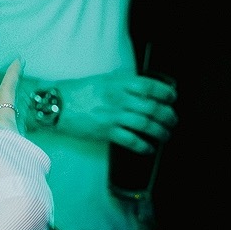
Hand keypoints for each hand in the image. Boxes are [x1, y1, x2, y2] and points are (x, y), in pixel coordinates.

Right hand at [0, 60, 22, 174]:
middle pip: (11, 111)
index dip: (12, 76)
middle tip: (9, 89)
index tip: (19, 61)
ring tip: (0, 118)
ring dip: (5, 123)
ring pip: (11, 130)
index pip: (7, 93)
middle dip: (9, 99)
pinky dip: (3, 143)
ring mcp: (15, 150)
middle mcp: (14, 134)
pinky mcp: (13, 166)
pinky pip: (9, 148)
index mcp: (4, 122)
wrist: (6, 193)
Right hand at [57, 71, 178, 151]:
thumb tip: (145, 91)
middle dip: (168, 116)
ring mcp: (113, 116)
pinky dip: (144, 146)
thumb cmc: (79, 91)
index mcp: (119, 83)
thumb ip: (124, 84)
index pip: (150, 86)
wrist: (57, 105)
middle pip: (152, 107)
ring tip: (166, 135)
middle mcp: (118, 98)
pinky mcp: (106, 132)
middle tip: (173, 120)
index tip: (172, 98)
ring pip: (145, 125)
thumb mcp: (104, 80)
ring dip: (160, 131)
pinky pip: (131, 140)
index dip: (165, 93)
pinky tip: (149, 149)